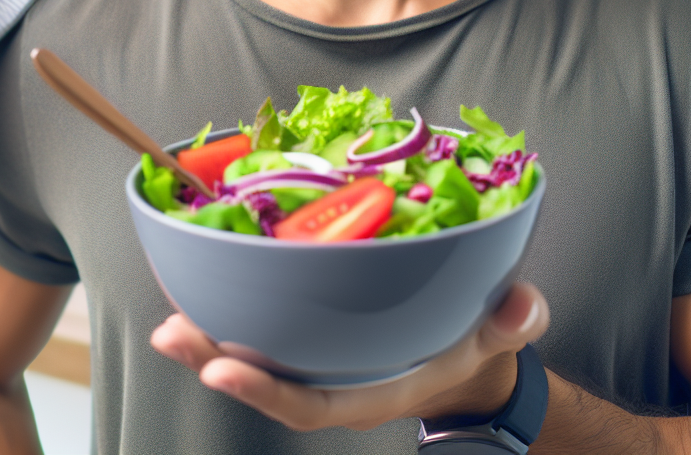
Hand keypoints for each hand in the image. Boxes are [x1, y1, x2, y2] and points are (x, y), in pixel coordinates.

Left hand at [150, 282, 548, 432]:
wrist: (459, 352)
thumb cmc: (472, 341)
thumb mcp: (500, 332)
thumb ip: (514, 321)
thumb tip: (523, 306)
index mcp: (371, 389)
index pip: (312, 402)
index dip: (266, 393)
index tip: (221, 370)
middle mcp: (333, 378)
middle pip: (264, 381)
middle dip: (212, 361)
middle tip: (170, 334)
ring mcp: (314, 357)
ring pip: (252, 355)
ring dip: (205, 338)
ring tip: (166, 321)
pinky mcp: (305, 331)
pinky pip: (258, 324)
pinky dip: (223, 309)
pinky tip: (193, 287)